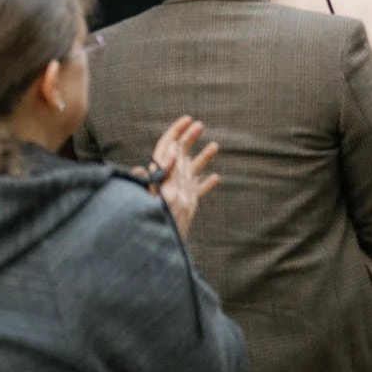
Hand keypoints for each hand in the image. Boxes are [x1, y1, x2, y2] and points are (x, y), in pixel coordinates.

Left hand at [147, 115, 220, 237]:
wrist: (157, 251)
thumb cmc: (155, 226)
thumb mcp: (158, 200)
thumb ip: (161, 177)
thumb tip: (166, 154)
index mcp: (162, 178)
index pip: (167, 148)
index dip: (175, 132)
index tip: (187, 120)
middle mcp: (170, 183)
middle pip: (180, 156)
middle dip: (189, 139)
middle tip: (201, 125)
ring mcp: (179, 195)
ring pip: (191, 172)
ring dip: (202, 158)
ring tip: (215, 146)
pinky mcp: (186, 208)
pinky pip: (196, 193)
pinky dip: (205, 184)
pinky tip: (216, 178)